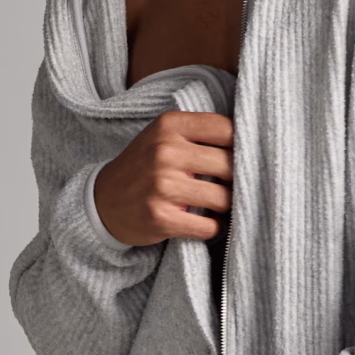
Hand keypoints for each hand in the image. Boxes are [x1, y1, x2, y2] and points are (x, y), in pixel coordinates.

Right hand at [93, 111, 232, 247]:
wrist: (102, 203)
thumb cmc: (144, 168)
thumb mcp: (163, 137)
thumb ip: (200, 135)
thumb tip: (251, 146)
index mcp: (169, 126)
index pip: (226, 128)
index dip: (242, 146)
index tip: (243, 158)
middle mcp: (165, 152)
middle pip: (229, 165)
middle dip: (238, 181)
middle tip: (235, 188)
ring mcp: (162, 186)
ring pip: (223, 199)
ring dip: (227, 207)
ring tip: (218, 206)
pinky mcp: (162, 218)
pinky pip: (210, 227)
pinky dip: (214, 228)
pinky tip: (206, 223)